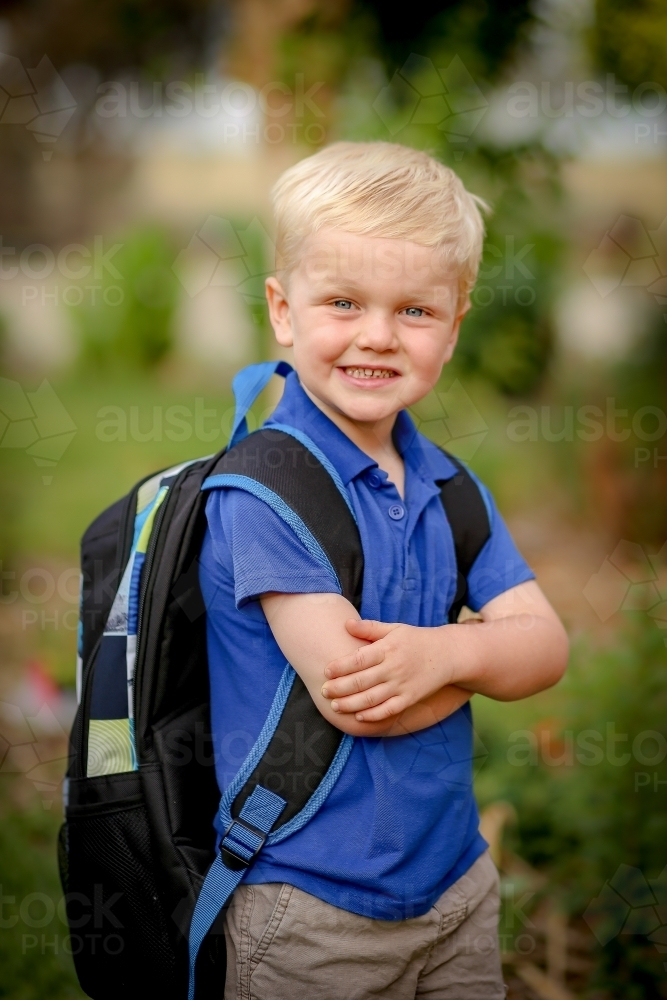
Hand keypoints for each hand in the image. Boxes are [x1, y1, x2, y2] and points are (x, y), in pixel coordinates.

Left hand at [321, 619, 453, 721]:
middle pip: (361, 681)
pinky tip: (359, 717)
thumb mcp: (394, 629)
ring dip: (351, 704)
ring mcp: (402, 685)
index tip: (326, 671)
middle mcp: (394, 667)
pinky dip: (374, 715)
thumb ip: (369, 628)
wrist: (448, 654)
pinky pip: (389, 710)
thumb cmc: (416, 640)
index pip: (358, 659)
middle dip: (340, 688)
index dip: (340, 667)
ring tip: (335, 706)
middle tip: (324, 691)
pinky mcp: (410, 698)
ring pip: (372, 698)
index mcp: (388, 648)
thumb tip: (346, 623)